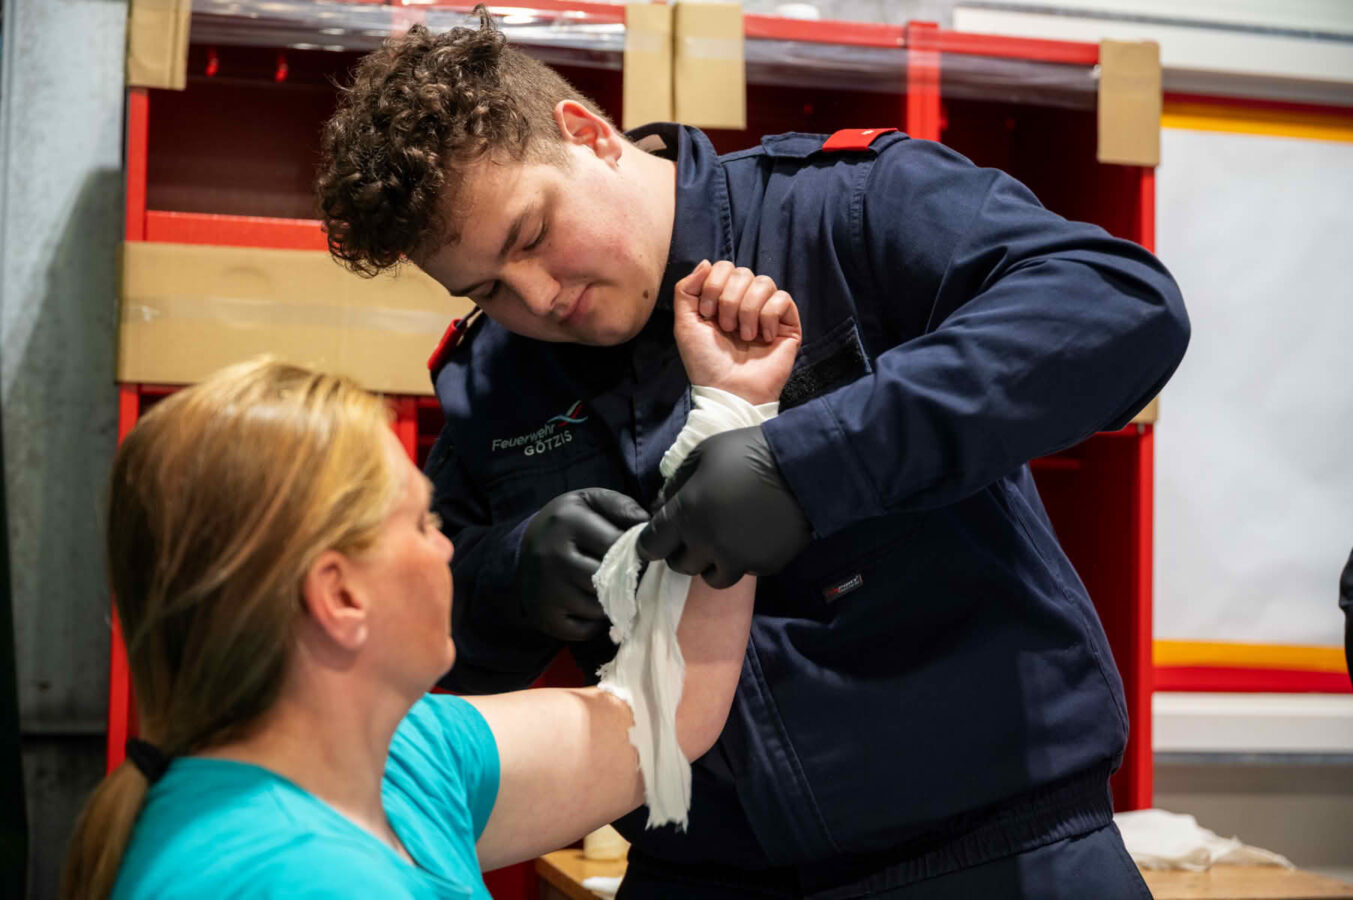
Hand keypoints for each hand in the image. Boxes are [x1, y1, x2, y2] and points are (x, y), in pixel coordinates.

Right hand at [517, 488, 648, 640]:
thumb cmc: (566, 524)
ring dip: (613, 601)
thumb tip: (647, 525)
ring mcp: (547, 591)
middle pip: (610, 579)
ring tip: (610, 588)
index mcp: (567, 522)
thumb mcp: (589, 502)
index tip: (639, 553)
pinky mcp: (545, 618)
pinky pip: (587, 631)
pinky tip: (591, 604)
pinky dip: (596, 622)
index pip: (618, 544)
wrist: (521, 551)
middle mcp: (553, 557)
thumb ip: (621, 506)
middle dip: (627, 579)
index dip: (636, 550)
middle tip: (630, 575)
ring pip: (601, 607)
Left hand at [636, 426, 810, 586]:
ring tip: (722, 544)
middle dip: (681, 550)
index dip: (649, 543)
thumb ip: (677, 483)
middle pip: (680, 565)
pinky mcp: (763, 566)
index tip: (656, 539)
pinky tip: (752, 537)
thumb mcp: (702, 455)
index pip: (652, 545)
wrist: (803, 467)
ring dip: (711, 563)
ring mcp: (738, 559)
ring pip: (712, 578)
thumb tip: (663, 505)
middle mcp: (708, 544)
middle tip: (693, 534)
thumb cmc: (747, 453)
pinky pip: (744, 571)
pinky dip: (742, 559)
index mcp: (687, 514)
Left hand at [673, 260, 801, 404]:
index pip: (724, 267)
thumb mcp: (685, 324)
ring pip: (764, 282)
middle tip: (726, 328)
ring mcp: (768, 312)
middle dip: (730, 299)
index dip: (714, 285)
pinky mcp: (787, 324)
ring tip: (744, 336)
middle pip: (743, 272)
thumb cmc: (706, 363)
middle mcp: (746, 302)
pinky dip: (768, 317)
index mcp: (722, 299)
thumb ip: (686, 290)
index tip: (707, 314)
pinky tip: (763, 338)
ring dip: (748, 309)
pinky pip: (782, 298)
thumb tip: (706, 262)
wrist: (729, 390)